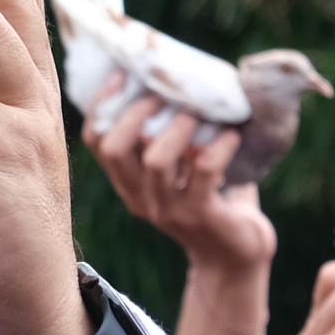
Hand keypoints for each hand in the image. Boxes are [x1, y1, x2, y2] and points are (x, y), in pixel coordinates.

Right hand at [81, 77, 274, 272]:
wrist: (237, 259)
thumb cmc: (213, 203)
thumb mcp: (184, 172)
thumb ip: (173, 138)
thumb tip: (178, 79)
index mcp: (130, 185)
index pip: (96, 143)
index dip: (102, 106)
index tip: (124, 75)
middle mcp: (142, 199)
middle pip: (115, 149)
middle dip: (135, 113)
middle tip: (162, 93)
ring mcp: (170, 210)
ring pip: (156, 161)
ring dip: (176, 129)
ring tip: (196, 112)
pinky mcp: (203, 216)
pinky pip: (205, 171)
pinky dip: (218, 146)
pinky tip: (232, 136)